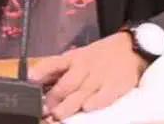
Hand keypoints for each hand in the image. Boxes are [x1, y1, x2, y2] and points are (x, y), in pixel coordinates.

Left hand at [29, 32, 146, 119]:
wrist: (132, 48)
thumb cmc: (102, 55)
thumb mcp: (80, 55)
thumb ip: (61, 68)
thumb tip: (37, 80)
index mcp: (74, 59)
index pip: (54, 63)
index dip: (41, 72)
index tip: (30, 80)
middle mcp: (85, 68)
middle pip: (66, 84)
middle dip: (54, 98)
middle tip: (45, 109)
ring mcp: (100, 78)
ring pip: (81, 93)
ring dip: (69, 105)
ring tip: (58, 115)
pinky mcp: (115, 86)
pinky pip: (104, 96)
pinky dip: (95, 102)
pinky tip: (87, 107)